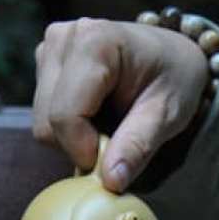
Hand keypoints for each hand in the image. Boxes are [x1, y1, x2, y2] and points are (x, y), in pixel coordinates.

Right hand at [32, 18, 208, 191]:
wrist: (175, 52)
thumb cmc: (176, 77)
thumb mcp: (167, 114)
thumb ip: (137, 146)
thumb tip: (111, 181)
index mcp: (95, 42)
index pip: (64, 115)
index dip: (84, 149)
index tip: (112, 160)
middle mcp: (64, 38)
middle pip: (47, 122)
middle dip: (80, 144)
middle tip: (118, 139)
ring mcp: (50, 47)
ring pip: (42, 121)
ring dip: (74, 136)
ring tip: (110, 121)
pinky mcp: (45, 60)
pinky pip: (44, 112)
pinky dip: (70, 124)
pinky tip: (97, 111)